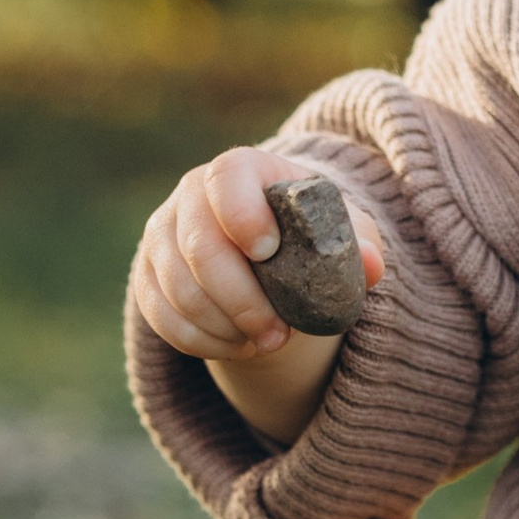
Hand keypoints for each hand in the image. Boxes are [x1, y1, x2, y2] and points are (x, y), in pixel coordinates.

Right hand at [133, 146, 384, 443]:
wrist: (269, 255)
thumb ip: (358, 244)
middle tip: (278, 333)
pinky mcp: (148, 276)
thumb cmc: (309, 237)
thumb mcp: (341, 234)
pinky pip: (160, 315)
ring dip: (223, 326)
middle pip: (198, 246)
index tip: (268, 253)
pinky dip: (200, 341)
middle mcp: (191, 195)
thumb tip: (370, 266)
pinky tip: (235, 347)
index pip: (227, 177)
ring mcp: (162, 235)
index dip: (242, 214)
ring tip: (265, 343)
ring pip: (176, 287)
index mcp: (242, 171)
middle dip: (240, 299)